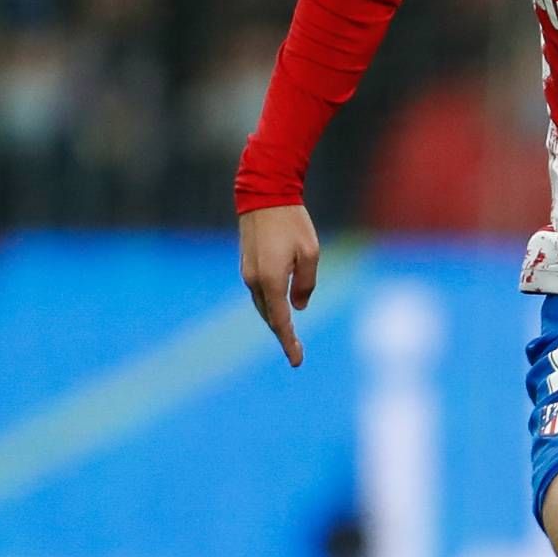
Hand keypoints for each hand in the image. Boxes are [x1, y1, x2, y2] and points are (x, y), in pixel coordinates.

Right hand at [238, 203, 319, 366]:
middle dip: (282, 335)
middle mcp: (254, 281)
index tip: (297, 360)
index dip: (289, 342)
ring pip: (262, 306)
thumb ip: (306, 284)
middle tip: (296, 353)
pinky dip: (269, 306)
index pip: (281, 321)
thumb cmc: (292, 222)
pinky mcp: (247, 265)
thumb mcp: (310, 253)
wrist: (263, 195)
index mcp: (271, 280)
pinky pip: (259, 293)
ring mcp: (248, 273)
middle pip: (269, 317)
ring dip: (275, 321)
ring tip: (289, 336)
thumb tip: (298, 306)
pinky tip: (279, 310)